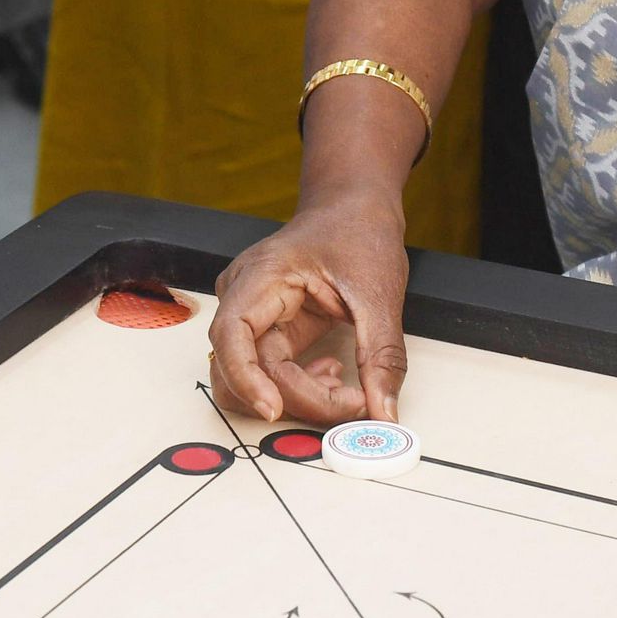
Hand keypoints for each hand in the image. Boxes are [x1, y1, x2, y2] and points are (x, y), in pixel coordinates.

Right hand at [210, 193, 410, 424]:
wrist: (355, 206)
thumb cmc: (358, 229)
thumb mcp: (380, 292)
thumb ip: (382, 356)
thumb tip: (384, 411)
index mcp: (262, 275)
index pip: (232, 336)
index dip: (246, 379)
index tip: (275, 409)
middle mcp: (245, 297)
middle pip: (238, 368)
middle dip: (290, 398)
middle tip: (347, 403)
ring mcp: (254, 315)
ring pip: (252, 378)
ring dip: (296, 398)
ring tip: (344, 388)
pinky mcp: (269, 330)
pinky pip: (270, 373)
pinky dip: (301, 387)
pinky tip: (334, 372)